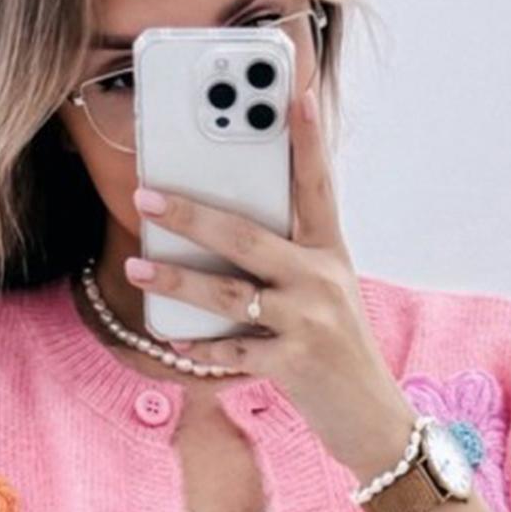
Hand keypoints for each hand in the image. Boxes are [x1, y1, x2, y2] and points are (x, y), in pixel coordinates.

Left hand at [125, 85, 413, 480]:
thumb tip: (217, 237)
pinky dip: (200, 346)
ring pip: (229, 291)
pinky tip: (171, 336)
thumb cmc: (338, 351)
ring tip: (137, 265)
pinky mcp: (294, 364)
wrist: (373, 418)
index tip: (292, 92)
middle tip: (147, 194)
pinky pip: (233, 350)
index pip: (317, 185)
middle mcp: (321, 279)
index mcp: (330, 253)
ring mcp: (309, 322)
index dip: (307, 138)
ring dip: (177, 278)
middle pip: (248, 235)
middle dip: (192, 212)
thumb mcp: (325, 296)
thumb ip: (285, 264)